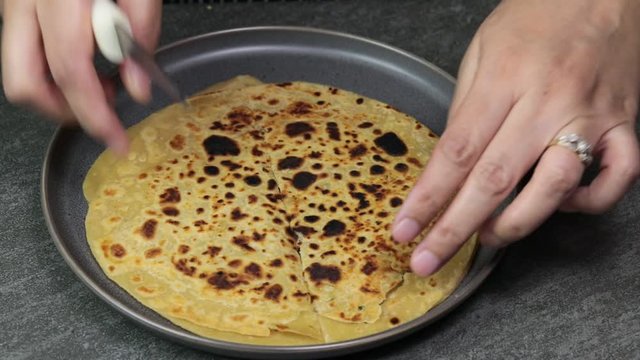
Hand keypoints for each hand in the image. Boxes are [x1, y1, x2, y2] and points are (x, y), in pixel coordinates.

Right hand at [2, 0, 161, 154]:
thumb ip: (142, 31)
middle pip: (26, 83)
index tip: (117, 140)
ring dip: (59, 94)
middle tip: (103, 116)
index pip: (70, 73)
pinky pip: (24, 52)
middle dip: (65, 113)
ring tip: (103, 84)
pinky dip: (52, 71)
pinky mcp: (18, 6)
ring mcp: (14, 4)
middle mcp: (24, 2)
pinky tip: (88, 63)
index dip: (96, 115)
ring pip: (19, 72)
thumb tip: (138, 86)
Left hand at [393, 0, 639, 275]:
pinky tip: (562, 205)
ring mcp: (589, 115)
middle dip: (454, 229)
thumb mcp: (481, 51)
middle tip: (427, 261)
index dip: (427, 199)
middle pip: (493, 180)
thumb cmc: (535, 17)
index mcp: (503, 80)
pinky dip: (590, 202)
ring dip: (517, 223)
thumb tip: (451, 163)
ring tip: (488, 237)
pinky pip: (618, 177)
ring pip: (555, 187)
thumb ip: (465, 107)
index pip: (456, 153)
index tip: (404, 230)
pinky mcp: (625, 123)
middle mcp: (546, 102)